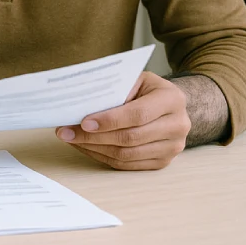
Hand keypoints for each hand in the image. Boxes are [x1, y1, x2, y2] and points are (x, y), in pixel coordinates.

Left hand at [56, 71, 190, 169]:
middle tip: (67, 132)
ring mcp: (172, 147)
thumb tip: (82, 104)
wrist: (170, 106)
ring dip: (95, 148)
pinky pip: (127, 165)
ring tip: (72, 139)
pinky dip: (103, 157)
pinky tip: (86, 147)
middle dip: (94, 136)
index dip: (109, 120)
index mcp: (172, 99)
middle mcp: (178, 125)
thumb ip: (116, 89)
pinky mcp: (162, 162)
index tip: (83, 122)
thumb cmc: (148, 89)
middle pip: (130, 137)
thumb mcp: (136, 79)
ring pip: (127, 155)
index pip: (137, 114)